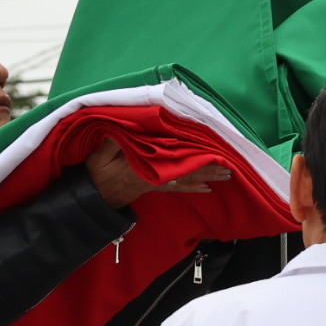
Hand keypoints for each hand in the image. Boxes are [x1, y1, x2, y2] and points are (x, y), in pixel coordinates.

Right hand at [85, 140, 232, 208]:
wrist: (95, 198)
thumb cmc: (97, 175)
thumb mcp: (99, 157)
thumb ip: (113, 143)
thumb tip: (127, 127)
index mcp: (145, 167)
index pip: (175, 161)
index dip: (193, 157)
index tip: (211, 153)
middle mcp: (156, 176)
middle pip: (187, 171)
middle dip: (208, 169)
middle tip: (230, 168)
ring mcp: (157, 182)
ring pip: (186, 180)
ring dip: (206, 177)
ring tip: (226, 176)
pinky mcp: (155, 186)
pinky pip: (178, 187)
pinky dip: (193, 187)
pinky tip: (207, 188)